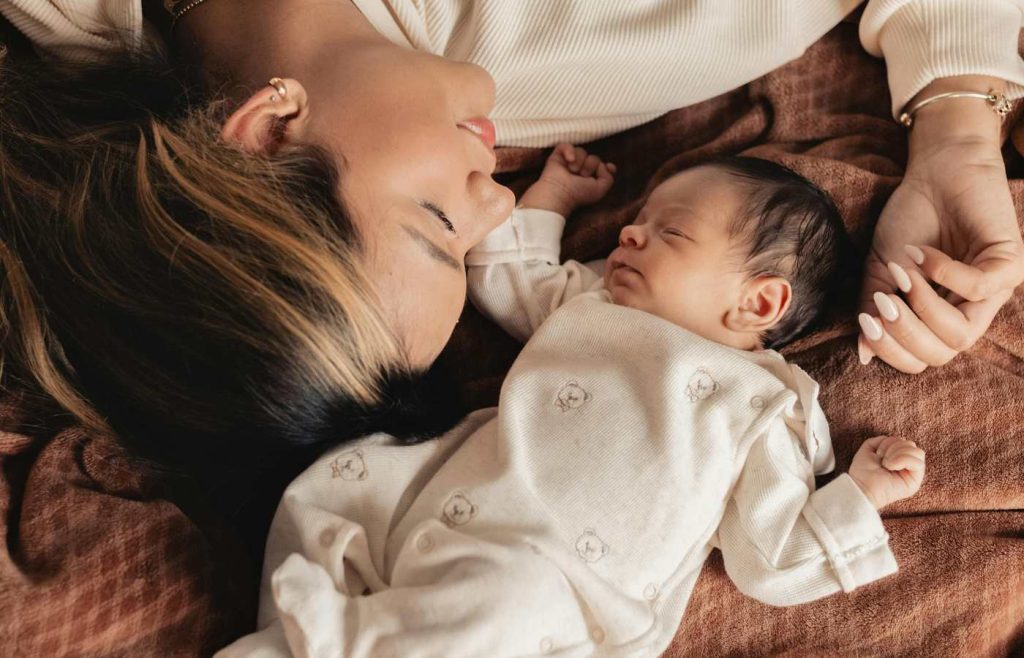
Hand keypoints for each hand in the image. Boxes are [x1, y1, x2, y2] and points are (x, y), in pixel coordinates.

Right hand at [518, 143, 615, 215]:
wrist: (559, 193)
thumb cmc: (578, 194)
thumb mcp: (600, 190)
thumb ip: (608, 178)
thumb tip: (604, 165)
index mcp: (589, 179)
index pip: (601, 167)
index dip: (606, 166)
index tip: (609, 167)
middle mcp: (580, 171)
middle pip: (593, 158)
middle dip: (591, 165)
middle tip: (582, 175)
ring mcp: (568, 163)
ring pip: (581, 151)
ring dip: (580, 161)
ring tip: (573, 171)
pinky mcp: (557, 157)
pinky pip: (566, 145)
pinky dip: (569, 151)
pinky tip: (569, 160)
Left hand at [848, 436, 924, 509]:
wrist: (860, 486)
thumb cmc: (863, 470)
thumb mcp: (870, 448)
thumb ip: (882, 440)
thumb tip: (898, 440)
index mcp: (898, 457)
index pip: (904, 441)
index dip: (890, 442)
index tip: (878, 453)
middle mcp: (907, 465)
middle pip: (912, 444)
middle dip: (894, 447)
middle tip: (882, 459)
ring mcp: (912, 474)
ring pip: (918, 452)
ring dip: (898, 453)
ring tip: (886, 464)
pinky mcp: (914, 482)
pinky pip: (919, 463)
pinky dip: (903, 460)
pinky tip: (890, 467)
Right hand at [857, 76, 1023, 372]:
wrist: (935, 172)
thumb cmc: (911, 219)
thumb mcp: (882, 269)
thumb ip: (873, 308)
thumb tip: (863, 353)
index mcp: (941, 316)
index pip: (921, 359)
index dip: (891, 349)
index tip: (866, 320)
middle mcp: (971, 310)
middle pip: (942, 354)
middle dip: (904, 334)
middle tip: (882, 302)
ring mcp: (994, 290)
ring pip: (962, 333)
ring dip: (924, 306)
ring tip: (904, 273)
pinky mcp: (1010, 264)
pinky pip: (978, 289)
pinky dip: (944, 274)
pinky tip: (923, 252)